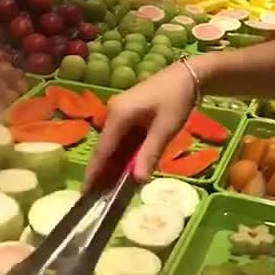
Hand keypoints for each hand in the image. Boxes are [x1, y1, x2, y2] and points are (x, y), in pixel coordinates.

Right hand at [84, 62, 195, 189]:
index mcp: (118, 115)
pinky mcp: (128, 114)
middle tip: (96, 199)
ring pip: (112, 145)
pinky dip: (121, 155)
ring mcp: (120, 112)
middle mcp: (113, 113)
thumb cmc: (176, 100)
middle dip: (100, 173)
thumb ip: (150, 153)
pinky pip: (121, 139)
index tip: (86, 195)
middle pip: (104, 148)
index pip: (102, 150)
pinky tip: (123, 170)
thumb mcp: (165, 128)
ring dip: (111, 165)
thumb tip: (137, 181)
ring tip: (107, 190)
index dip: (94, 173)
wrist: (188, 75)